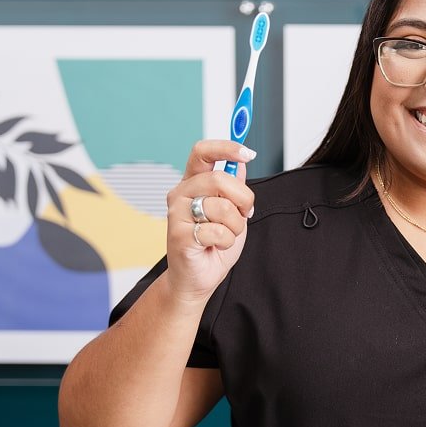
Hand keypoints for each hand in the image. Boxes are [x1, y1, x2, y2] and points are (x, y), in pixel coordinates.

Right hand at [164, 140, 256, 302]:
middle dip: (243, 198)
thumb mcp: (232, 212)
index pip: (202, 152)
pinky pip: (217, 231)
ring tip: (225, 235)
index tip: (248, 152)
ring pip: (222, 207)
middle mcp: (181, 194)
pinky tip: (215, 246)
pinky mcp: (179, 235)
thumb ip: (234, 189)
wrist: (197, 278)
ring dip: (235, 226)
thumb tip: (240, 164)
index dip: (226, 147)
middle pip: (220, 179)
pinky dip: (226, 241)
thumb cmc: (213, 245)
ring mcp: (177, 214)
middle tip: (245, 212)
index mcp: (192, 183)